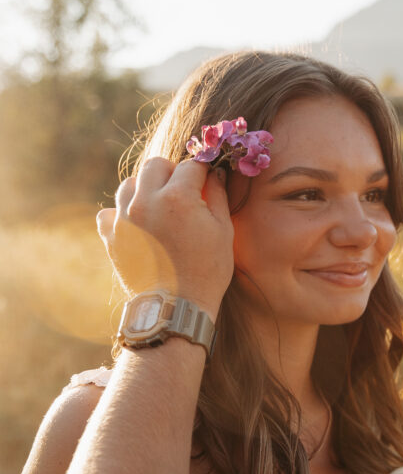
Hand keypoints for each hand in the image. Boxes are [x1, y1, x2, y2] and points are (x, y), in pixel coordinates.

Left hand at [97, 157, 233, 317]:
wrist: (175, 308)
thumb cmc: (206, 271)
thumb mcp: (223, 232)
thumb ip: (218, 196)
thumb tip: (216, 173)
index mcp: (178, 197)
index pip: (190, 166)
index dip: (202, 172)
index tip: (207, 180)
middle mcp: (146, 201)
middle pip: (155, 165)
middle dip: (171, 172)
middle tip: (182, 191)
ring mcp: (124, 218)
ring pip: (128, 185)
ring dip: (144, 189)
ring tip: (158, 208)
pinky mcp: (111, 236)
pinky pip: (109, 213)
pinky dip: (120, 215)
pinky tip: (136, 225)